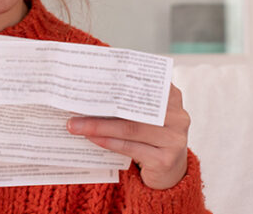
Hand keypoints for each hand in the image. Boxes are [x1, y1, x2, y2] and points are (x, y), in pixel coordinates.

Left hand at [67, 84, 189, 189]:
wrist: (170, 171)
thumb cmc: (150, 136)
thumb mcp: (145, 115)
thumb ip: (128, 101)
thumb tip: (90, 92)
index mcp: (171, 95)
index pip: (141, 84)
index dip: (115, 82)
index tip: (91, 81)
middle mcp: (177, 115)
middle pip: (133, 108)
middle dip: (101, 108)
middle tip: (74, 107)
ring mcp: (174, 138)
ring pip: (130, 129)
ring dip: (99, 127)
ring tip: (76, 125)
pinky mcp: (165, 159)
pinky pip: (130, 148)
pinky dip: (109, 142)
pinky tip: (92, 138)